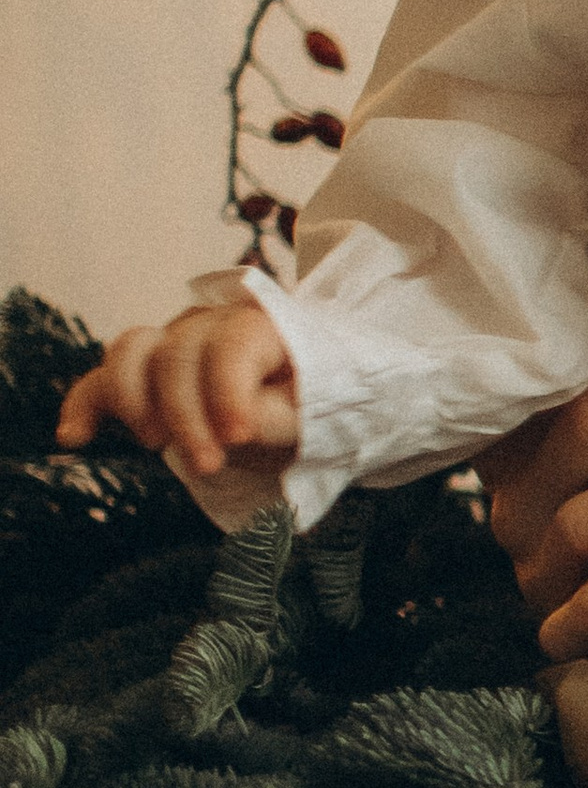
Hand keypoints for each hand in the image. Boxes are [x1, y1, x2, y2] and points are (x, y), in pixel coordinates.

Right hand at [57, 305, 299, 482]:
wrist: (299, 402)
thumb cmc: (310, 404)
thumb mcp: (313, 413)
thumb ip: (279, 414)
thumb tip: (238, 426)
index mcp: (258, 326)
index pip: (231, 345)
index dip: (228, 390)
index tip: (238, 436)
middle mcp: (208, 325)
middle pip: (176, 355)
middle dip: (185, 414)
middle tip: (207, 463)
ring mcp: (169, 344)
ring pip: (129, 351)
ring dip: (132, 402)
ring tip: (154, 444)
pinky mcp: (143, 372)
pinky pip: (101, 378)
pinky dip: (83, 405)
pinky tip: (75, 436)